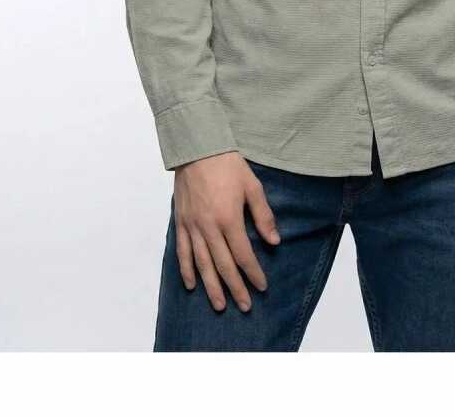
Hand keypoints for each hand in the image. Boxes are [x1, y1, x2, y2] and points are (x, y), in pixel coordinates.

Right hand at [173, 150, 280, 311]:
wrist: (197, 148)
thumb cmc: (228, 165)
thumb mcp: (252, 186)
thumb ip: (262, 215)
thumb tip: (274, 241)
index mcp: (229, 218)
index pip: (243, 254)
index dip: (253, 272)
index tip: (261, 286)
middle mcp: (208, 227)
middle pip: (223, 265)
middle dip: (235, 288)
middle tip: (245, 306)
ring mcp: (192, 226)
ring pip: (202, 264)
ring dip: (211, 286)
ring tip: (220, 305)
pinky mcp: (180, 222)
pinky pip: (182, 251)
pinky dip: (187, 269)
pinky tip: (192, 284)